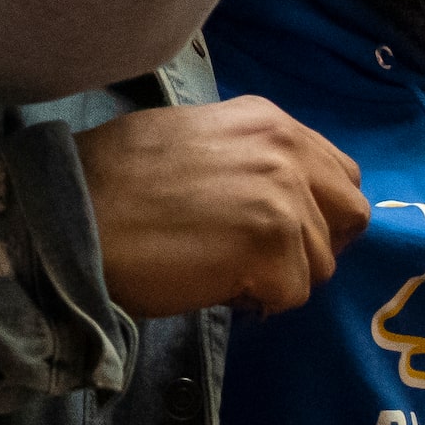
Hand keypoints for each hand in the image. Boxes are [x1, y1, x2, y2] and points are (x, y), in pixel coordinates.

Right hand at [73, 97, 368, 319]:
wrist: (74, 212)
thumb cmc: (116, 179)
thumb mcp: (196, 139)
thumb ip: (249, 157)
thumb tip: (277, 195)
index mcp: (269, 121)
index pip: (339, 173)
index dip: (317, 211)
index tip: (280, 232)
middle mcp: (286, 151)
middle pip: (351, 216)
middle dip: (316, 245)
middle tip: (265, 261)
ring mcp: (284, 199)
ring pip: (321, 264)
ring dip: (279, 277)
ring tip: (222, 267)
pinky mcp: (272, 248)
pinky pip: (290, 296)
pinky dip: (257, 303)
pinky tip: (213, 283)